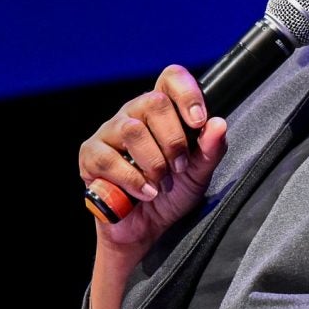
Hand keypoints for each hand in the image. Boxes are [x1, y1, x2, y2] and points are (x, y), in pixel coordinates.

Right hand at [78, 65, 229, 253]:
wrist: (145, 230)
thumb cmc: (170, 196)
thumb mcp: (199, 175)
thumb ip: (210, 150)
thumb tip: (218, 124)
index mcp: (161, 112)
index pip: (170, 78)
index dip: (186, 93)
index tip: (198, 121)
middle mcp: (133, 114)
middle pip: (154, 102)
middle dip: (173, 141)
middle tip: (179, 168)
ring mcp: (108, 132)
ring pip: (132, 129)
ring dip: (153, 162)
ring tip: (161, 184)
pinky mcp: (90, 155)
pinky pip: (109, 158)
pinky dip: (132, 180)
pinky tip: (144, 192)